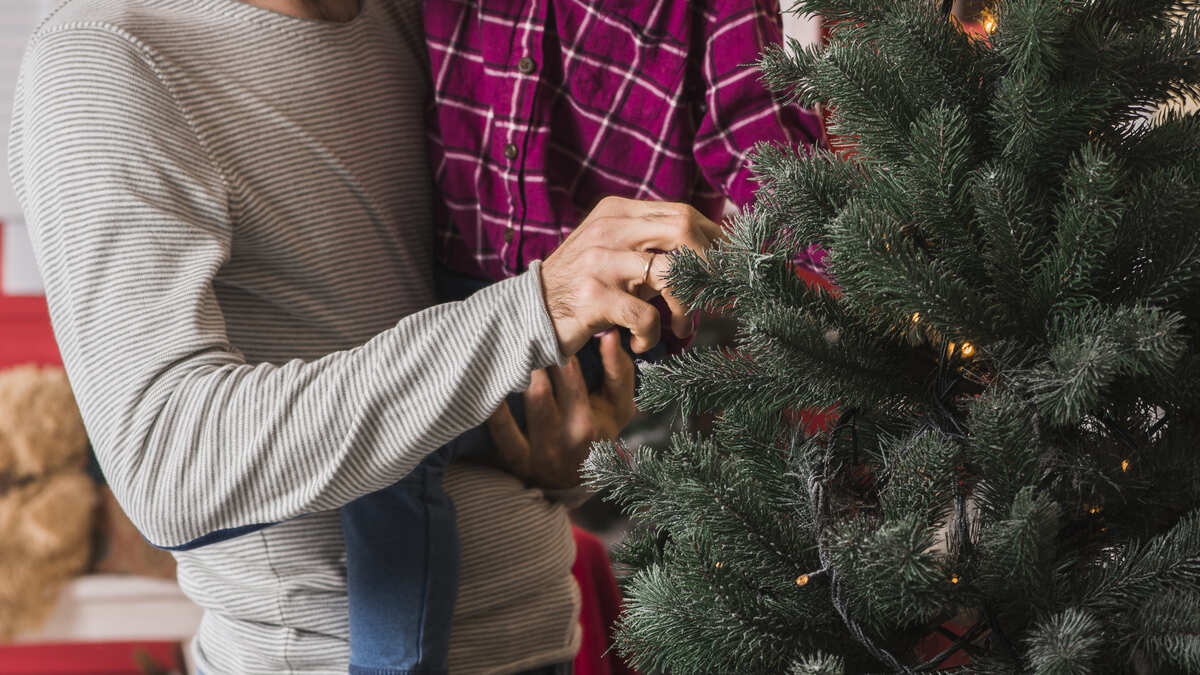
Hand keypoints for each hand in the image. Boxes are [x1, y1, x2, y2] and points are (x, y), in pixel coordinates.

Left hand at [486, 331, 635, 488]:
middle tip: (517, 338)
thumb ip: (618, 370)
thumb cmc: (599, 432)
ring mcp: (539, 454)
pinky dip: (495, 405)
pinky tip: (491, 383)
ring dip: (515, 376)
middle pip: (541, 391)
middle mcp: (565, 441)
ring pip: (527, 404)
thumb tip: (610, 334)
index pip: (571, 377)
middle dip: (528, 362)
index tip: (545, 331)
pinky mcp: (516, 461)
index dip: (556, 350)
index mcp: (589, 424)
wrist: (577, 477)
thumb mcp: (618, 407)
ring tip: (508, 354)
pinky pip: (501, 430)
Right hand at [539, 196, 723, 355]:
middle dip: (710, 267)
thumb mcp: (612, 253)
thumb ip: (650, 246)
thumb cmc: (581, 288)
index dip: (715, 243)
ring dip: (685, 307)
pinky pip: (645, 315)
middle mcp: (609, 230)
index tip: (731, 270)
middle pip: (683, 229)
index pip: (683, 214)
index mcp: (617, 212)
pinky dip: (650, 336)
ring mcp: (599, 261)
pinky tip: (640, 345)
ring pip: (670, 273)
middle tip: (715, 297)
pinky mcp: (592, 297)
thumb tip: (710, 256)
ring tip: (679, 328)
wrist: (527, 314)